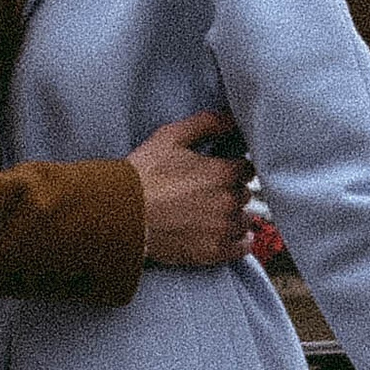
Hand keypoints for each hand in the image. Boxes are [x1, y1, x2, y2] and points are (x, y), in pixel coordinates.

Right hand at [131, 112, 253, 267]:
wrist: (121, 215)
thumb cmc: (143, 174)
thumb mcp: (171, 137)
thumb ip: (206, 124)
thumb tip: (231, 118)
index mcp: (223, 172)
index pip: (247, 168)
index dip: (234, 168)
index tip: (221, 171)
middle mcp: (228, 201)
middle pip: (244, 194)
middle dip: (231, 191)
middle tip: (209, 192)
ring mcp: (223, 228)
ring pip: (243, 219)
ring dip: (233, 216)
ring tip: (211, 214)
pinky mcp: (213, 252)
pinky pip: (242, 247)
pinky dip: (239, 241)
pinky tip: (227, 234)